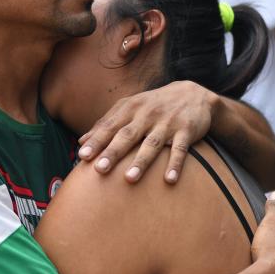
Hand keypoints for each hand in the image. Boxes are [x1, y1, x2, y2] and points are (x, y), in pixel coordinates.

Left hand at [77, 81, 219, 183]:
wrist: (193, 93)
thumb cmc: (154, 105)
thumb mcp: (130, 107)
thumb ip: (106, 123)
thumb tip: (81, 142)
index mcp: (131, 108)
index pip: (110, 126)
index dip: (96, 141)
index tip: (82, 156)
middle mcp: (147, 115)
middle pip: (128, 135)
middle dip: (113, 152)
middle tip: (99, 169)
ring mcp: (167, 123)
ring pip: (152, 144)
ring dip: (141, 162)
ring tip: (129, 179)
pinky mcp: (186, 130)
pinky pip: (180, 150)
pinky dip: (175, 164)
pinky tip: (169, 180)